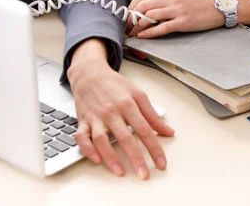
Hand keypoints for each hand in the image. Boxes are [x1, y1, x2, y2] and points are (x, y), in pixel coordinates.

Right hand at [68, 42, 174, 178]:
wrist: (89, 74)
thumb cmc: (114, 84)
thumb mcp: (138, 94)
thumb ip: (153, 115)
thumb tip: (168, 131)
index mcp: (127, 104)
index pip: (144, 130)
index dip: (154, 148)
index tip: (161, 163)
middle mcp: (111, 112)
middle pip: (125, 137)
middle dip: (136, 158)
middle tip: (144, 174)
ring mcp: (96, 117)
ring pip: (102, 140)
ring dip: (111, 158)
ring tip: (120, 172)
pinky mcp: (82, 121)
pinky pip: (81, 138)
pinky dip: (87, 149)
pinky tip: (96, 159)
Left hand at [126, 0, 224, 38]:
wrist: (218, 7)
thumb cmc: (198, 4)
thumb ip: (163, 1)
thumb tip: (147, 9)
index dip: (130, 8)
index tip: (127, 17)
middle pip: (142, 6)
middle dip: (131, 18)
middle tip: (127, 28)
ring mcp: (176, 10)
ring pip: (149, 16)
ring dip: (137, 26)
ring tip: (133, 33)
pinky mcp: (183, 22)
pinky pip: (162, 27)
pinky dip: (149, 33)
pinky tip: (143, 36)